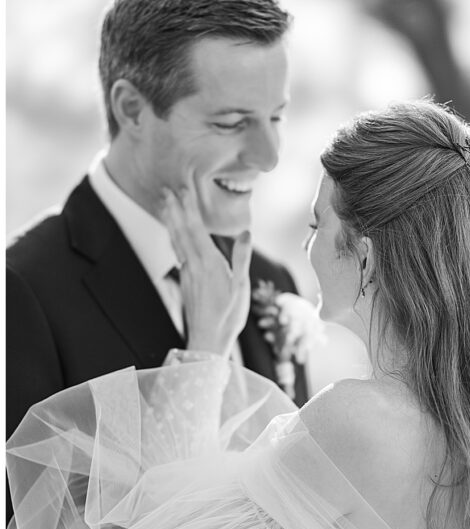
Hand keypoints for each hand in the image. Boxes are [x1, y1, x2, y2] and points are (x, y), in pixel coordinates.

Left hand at [161, 174, 252, 356]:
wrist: (207, 340)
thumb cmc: (228, 316)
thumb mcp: (241, 287)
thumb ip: (241, 258)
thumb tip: (245, 233)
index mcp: (209, 263)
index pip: (196, 229)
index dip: (189, 207)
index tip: (184, 188)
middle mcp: (194, 265)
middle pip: (181, 231)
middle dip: (175, 208)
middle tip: (167, 188)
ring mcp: (187, 273)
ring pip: (176, 240)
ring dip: (170, 220)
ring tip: (165, 203)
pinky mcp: (186, 281)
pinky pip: (177, 251)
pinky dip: (173, 236)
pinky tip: (173, 232)